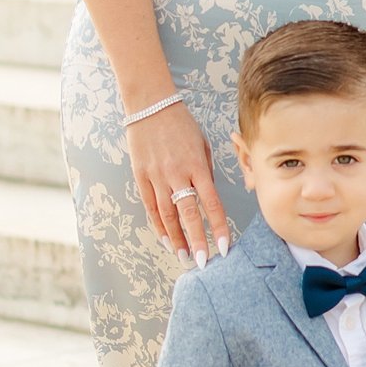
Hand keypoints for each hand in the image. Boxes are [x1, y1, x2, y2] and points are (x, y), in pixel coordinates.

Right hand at [125, 100, 230, 265]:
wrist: (150, 105)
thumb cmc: (181, 123)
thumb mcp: (202, 144)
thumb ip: (205, 172)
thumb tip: (207, 197)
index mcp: (196, 164)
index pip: (211, 203)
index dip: (218, 226)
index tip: (224, 245)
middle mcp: (176, 173)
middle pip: (188, 214)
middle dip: (197, 240)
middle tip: (204, 262)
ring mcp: (156, 176)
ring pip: (166, 215)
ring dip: (176, 238)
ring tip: (184, 256)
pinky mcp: (140, 176)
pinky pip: (150, 206)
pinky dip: (157, 225)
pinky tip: (165, 239)